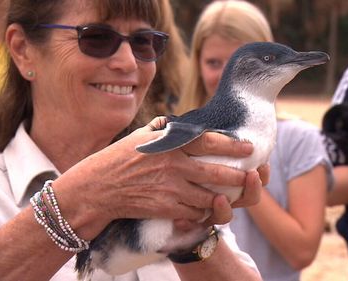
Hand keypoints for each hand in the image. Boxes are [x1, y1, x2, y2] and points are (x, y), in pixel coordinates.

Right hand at [56, 118, 256, 238]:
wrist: (97, 188)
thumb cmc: (119, 158)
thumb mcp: (142, 136)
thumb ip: (164, 129)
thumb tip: (179, 122)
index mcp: (170, 144)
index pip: (209, 142)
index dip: (233, 145)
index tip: (249, 148)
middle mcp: (174, 165)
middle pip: (216, 172)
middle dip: (238, 176)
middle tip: (250, 175)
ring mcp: (170, 188)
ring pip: (209, 196)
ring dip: (224, 197)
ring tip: (232, 194)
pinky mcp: (165, 207)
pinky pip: (194, 212)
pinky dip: (203, 211)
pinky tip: (206, 208)